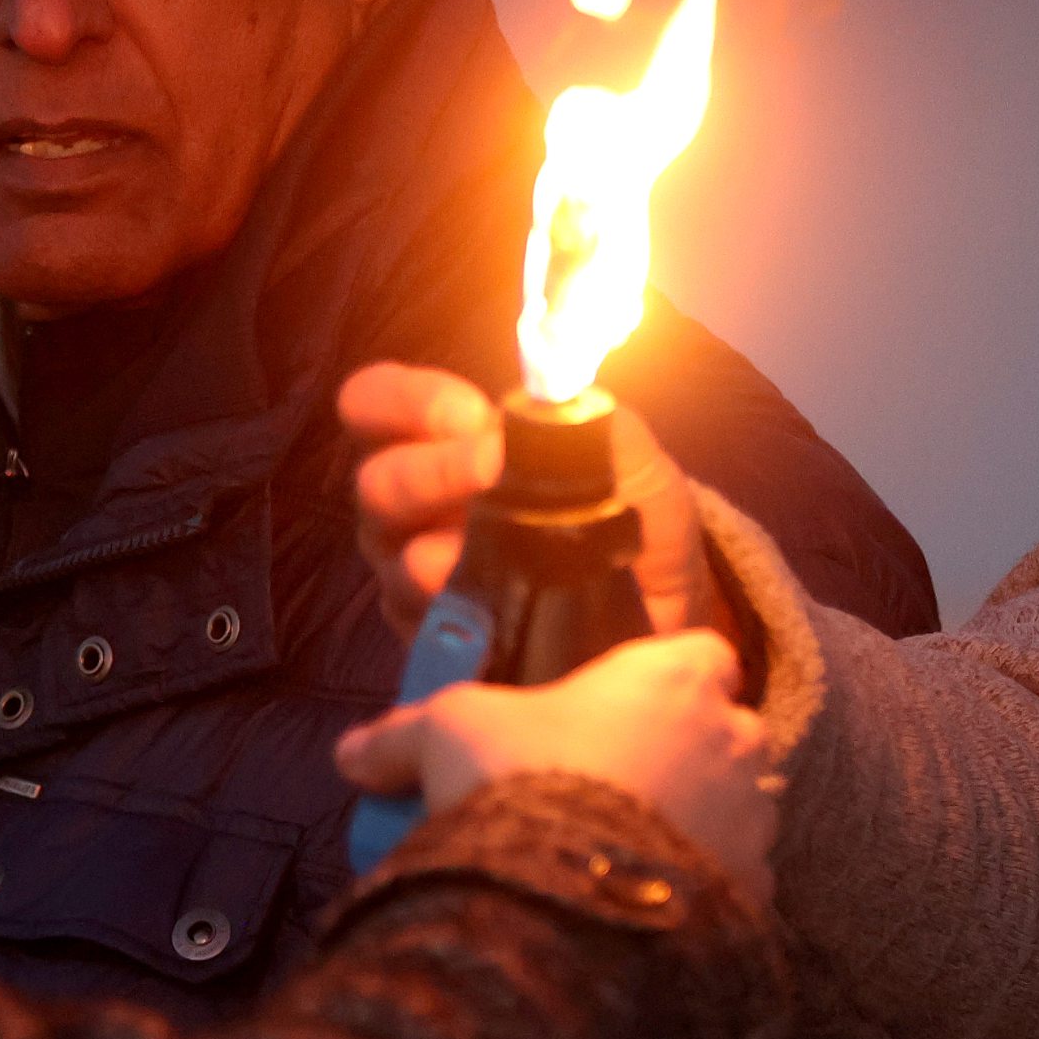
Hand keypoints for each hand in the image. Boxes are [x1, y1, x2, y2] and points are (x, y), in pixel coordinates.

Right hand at [330, 629, 775, 898]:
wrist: (564, 901)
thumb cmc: (521, 779)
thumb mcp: (447, 734)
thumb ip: (403, 736)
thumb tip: (349, 753)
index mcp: (675, 678)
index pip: (705, 653)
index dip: (667, 677)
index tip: (624, 704)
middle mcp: (734, 739)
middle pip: (723, 733)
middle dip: (684, 754)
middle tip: (616, 784)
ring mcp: (752, 820)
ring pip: (735, 809)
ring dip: (695, 823)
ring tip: (625, 855)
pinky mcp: (753, 893)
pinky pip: (733, 881)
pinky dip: (700, 890)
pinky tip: (645, 909)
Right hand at [339, 362, 708, 635]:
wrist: (663, 596)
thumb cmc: (627, 507)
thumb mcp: (623, 449)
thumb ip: (585, 418)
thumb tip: (550, 402)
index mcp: (439, 442)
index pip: (374, 403)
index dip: (404, 400)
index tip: (468, 412)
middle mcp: (414, 506)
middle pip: (376, 483)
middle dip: (431, 472)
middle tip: (492, 468)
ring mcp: (414, 573)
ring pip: (396, 557)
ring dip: (444, 545)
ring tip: (501, 543)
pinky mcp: (435, 637)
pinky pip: (422, 622)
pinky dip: (458, 606)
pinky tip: (499, 598)